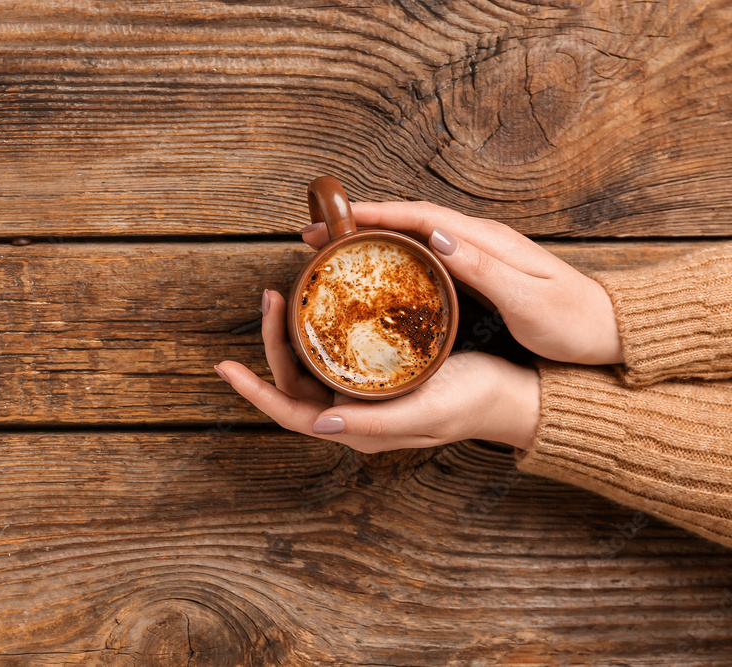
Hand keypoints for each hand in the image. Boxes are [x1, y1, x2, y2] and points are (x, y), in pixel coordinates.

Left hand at [215, 290, 540, 451]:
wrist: (514, 391)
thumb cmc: (473, 402)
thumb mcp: (423, 411)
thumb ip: (369, 423)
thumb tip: (315, 423)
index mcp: (356, 428)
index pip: (290, 412)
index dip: (254, 391)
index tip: (224, 366)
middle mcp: (353, 411)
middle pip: (295, 379)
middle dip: (274, 341)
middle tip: (271, 296)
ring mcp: (364, 391)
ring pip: (312, 362)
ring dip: (292, 330)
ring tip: (286, 292)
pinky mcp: (380, 370)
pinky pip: (336, 349)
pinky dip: (320, 326)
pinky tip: (319, 301)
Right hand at [300, 201, 622, 364]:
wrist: (609, 330)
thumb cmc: (571, 320)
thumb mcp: (527, 299)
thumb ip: (481, 267)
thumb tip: (435, 235)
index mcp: (485, 240)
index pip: (419, 216)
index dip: (374, 214)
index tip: (334, 219)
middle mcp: (478, 239)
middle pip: (408, 220)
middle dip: (360, 223)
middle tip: (316, 236)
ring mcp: (478, 254)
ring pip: (414, 236)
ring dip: (372, 238)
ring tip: (333, 251)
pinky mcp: (479, 271)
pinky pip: (425, 255)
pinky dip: (394, 255)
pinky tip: (377, 271)